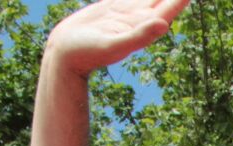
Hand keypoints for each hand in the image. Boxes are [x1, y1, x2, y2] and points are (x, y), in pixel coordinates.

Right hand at [45, 0, 193, 77]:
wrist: (64, 53)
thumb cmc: (86, 54)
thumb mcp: (114, 45)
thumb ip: (139, 36)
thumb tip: (164, 24)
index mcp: (144, 28)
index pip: (169, 8)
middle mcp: (138, 20)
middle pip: (162, 0)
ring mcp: (126, 13)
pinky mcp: (112, 8)